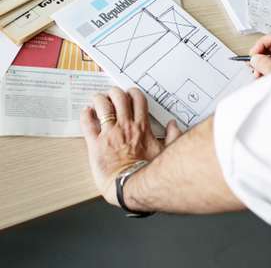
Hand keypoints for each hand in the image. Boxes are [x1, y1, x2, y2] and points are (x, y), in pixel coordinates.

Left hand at [80, 87, 181, 205]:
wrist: (132, 187)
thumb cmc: (148, 174)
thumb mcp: (165, 153)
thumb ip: (172, 136)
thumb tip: (174, 125)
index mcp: (141, 127)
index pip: (137, 99)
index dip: (132, 93)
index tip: (130, 94)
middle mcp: (125, 126)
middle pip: (119, 97)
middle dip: (115, 92)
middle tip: (112, 95)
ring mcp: (109, 133)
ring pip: (102, 105)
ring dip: (99, 99)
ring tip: (98, 100)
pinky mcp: (95, 144)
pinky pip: (87, 123)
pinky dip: (85, 114)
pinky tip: (86, 112)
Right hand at [249, 32, 270, 77]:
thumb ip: (265, 65)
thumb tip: (255, 58)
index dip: (260, 45)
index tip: (253, 55)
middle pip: (269, 48)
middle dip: (259, 57)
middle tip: (254, 65)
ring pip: (268, 57)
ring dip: (260, 66)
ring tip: (258, 74)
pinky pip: (270, 65)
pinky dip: (263, 71)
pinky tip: (262, 78)